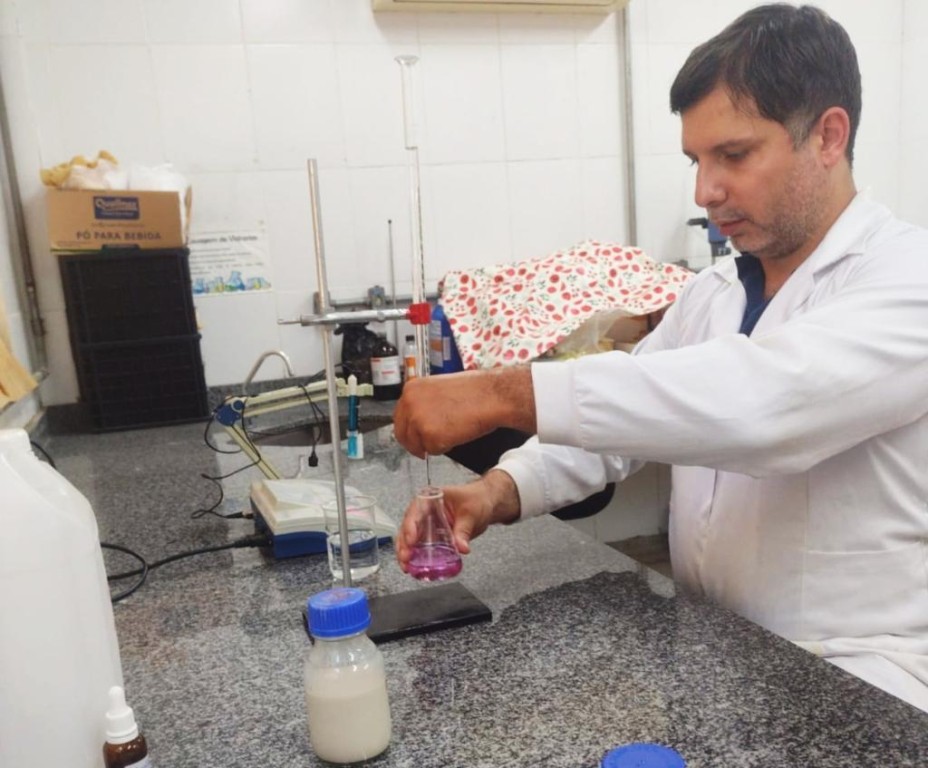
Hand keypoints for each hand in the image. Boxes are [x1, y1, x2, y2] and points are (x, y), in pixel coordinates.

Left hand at [393, 367, 536, 457]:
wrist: (491, 395)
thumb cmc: (474, 391)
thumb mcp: (438, 389)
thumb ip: (424, 402)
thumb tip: (418, 419)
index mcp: (411, 389)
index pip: (399, 416)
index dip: (409, 430)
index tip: (414, 437)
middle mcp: (409, 403)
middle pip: (402, 433)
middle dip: (414, 443)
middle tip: (425, 449)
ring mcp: (418, 419)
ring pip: (417, 444)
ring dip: (432, 444)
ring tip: (452, 433)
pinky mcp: (429, 435)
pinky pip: (432, 451)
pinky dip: (445, 448)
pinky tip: (457, 434)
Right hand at [394, 470, 520, 572]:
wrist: (486, 503)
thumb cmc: (476, 499)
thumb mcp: (471, 513)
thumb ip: (464, 530)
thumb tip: (461, 547)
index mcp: (431, 498)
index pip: (415, 511)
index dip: (410, 526)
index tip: (411, 540)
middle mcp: (425, 511)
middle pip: (408, 527)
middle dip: (404, 544)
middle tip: (406, 558)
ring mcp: (428, 524)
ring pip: (410, 539)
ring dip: (406, 553)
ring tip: (407, 567)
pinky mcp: (433, 536)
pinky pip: (421, 547)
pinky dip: (417, 557)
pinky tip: (414, 568)